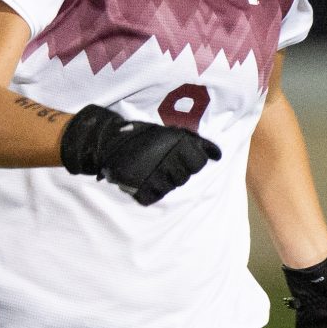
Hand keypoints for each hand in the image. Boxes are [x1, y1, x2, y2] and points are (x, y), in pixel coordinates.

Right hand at [58, 105, 221, 205]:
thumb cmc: (142, 135)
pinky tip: (141, 177)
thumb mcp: (169, 132)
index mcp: (178, 144)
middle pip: (185, 176)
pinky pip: (154, 196)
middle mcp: (170, 161)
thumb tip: (218, 155)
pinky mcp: (143, 191)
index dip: (191, 160)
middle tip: (160, 160)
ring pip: (170, 186)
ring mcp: (157, 178)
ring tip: (149, 167)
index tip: (180, 156)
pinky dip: (149, 189)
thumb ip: (195, 142)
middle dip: (176, 169)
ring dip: (162, 179)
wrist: (108, 142)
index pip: (199, 163)